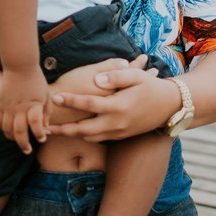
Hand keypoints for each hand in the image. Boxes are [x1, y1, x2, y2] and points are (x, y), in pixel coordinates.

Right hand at [0, 66, 49, 153]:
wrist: (20, 67)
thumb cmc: (36, 81)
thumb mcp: (46, 95)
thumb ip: (46, 112)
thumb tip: (45, 129)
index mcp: (33, 104)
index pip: (36, 124)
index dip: (39, 134)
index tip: (43, 138)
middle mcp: (19, 107)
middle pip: (19, 131)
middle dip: (24, 143)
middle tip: (28, 150)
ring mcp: (7, 106)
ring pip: (6, 129)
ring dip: (12, 138)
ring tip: (19, 141)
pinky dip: (3, 129)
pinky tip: (8, 131)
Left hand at [48, 66, 179, 141]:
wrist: (171, 106)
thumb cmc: (153, 87)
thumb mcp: (137, 76)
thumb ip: (116, 76)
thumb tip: (96, 80)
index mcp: (119, 106)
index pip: (89, 104)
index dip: (70, 101)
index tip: (55, 97)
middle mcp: (117, 122)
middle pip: (83, 129)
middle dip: (62, 130)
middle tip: (44, 127)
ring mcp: (119, 132)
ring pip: (89, 137)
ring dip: (72, 134)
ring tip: (56, 131)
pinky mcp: (122, 136)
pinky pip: (99, 139)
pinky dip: (85, 135)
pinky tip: (77, 131)